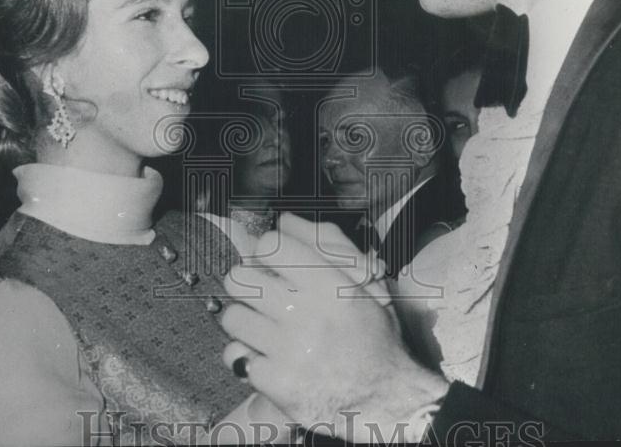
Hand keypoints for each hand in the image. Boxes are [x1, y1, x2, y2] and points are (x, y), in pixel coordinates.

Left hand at [220, 214, 448, 440]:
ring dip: (245, 322)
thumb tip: (285, 220)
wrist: (387, 400)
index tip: (272, 263)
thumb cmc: (375, 336)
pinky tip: (269, 360)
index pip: (270, 245)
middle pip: (239, 278)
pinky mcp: (276, 383)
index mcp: (329, 284)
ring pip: (233, 317)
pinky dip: (249, 360)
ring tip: (264, 329)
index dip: (266, 251)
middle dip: (247, 283)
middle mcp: (306, 313)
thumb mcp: (367, 282)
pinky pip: (237, 358)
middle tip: (261, 295)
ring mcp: (288, 350)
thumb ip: (327, 244)